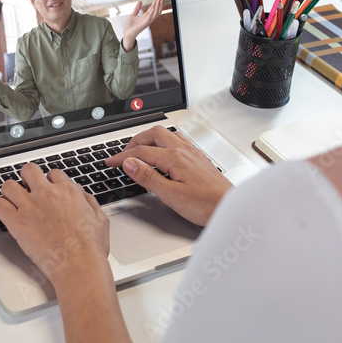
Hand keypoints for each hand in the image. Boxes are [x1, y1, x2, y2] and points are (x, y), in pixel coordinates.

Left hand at [0, 164, 109, 285]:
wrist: (78, 265)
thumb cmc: (90, 248)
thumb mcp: (100, 219)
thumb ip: (89, 201)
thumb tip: (81, 194)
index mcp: (68, 191)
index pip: (53, 173)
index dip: (50, 181)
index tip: (48, 189)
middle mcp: (47, 194)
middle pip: (29, 170)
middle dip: (28, 177)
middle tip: (27, 187)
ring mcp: (30, 207)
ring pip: (9, 185)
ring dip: (9, 190)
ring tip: (11, 199)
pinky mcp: (17, 223)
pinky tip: (0, 210)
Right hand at [105, 125, 231, 225]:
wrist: (230, 207)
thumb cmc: (206, 205)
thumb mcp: (171, 195)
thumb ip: (148, 177)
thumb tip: (130, 163)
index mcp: (175, 158)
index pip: (141, 152)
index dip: (122, 157)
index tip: (111, 162)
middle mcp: (184, 151)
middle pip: (153, 135)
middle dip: (135, 141)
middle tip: (123, 153)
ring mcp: (193, 153)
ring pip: (167, 135)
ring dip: (150, 139)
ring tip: (140, 150)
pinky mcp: (199, 159)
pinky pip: (178, 141)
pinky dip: (164, 142)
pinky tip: (164, 152)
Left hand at [121, 0, 163, 51]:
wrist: (127, 35)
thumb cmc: (130, 27)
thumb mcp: (133, 15)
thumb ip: (137, 8)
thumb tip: (140, 1)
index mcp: (146, 16)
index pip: (153, 7)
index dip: (156, 1)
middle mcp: (148, 19)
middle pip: (156, 10)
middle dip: (160, 3)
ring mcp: (146, 22)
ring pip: (155, 14)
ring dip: (157, 6)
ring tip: (159, 0)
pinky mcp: (143, 25)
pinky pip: (148, 19)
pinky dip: (151, 14)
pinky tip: (153, 8)